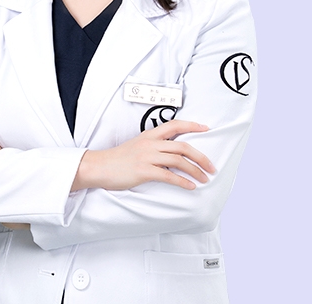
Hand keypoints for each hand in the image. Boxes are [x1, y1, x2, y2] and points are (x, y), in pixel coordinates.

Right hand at [71, 120, 215, 191]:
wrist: (99, 166)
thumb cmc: (118, 159)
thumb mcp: (137, 146)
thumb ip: (153, 147)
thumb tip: (171, 156)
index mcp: (149, 135)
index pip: (175, 125)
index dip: (192, 125)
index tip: (206, 128)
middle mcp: (150, 144)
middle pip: (182, 146)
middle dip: (200, 157)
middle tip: (211, 167)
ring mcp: (147, 157)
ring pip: (178, 161)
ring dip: (195, 170)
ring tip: (204, 179)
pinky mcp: (143, 171)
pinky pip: (168, 176)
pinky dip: (182, 181)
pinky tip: (190, 186)